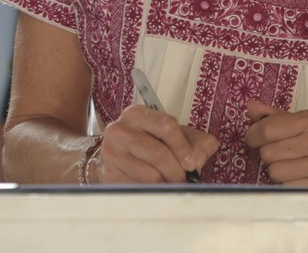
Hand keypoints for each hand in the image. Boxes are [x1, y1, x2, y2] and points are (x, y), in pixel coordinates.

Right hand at [96, 105, 218, 183]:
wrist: (121, 159)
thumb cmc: (152, 145)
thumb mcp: (177, 137)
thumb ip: (197, 143)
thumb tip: (196, 158)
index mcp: (138, 114)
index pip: (165, 125)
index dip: (182, 146)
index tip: (191, 163)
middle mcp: (120, 130)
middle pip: (158, 152)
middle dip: (176, 170)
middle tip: (183, 179)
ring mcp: (111, 153)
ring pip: (150, 175)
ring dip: (166, 184)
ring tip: (170, 183)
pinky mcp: (110, 175)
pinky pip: (139, 189)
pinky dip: (153, 193)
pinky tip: (155, 188)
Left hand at [244, 99, 307, 187]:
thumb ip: (279, 116)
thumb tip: (250, 108)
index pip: (267, 129)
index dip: (253, 135)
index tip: (254, 139)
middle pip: (268, 152)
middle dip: (268, 155)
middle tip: (280, 154)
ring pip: (275, 172)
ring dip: (278, 172)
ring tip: (292, 167)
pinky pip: (289, 188)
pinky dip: (289, 185)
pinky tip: (300, 179)